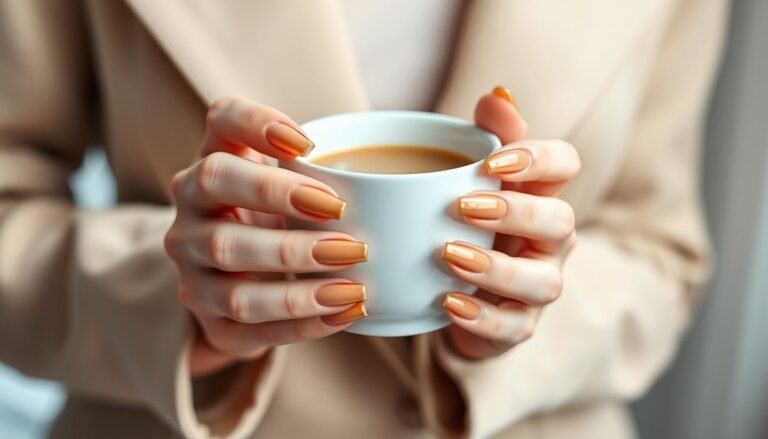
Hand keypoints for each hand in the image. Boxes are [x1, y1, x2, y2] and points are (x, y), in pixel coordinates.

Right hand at [164, 97, 367, 376]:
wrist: (236, 283)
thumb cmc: (276, 220)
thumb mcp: (288, 186)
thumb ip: (322, 171)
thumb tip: (389, 184)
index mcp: (215, 163)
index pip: (221, 120)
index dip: (257, 123)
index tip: (309, 144)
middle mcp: (191, 211)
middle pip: (215, 186)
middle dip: (276, 195)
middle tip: (341, 211)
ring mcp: (192, 268)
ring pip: (229, 268)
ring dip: (296, 282)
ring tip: (353, 284)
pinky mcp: (208, 319)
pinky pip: (251, 328)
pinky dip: (303, 324)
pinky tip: (345, 312)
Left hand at [441, 87, 579, 359]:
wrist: (451, 290)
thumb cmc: (467, 222)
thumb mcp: (471, 177)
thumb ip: (488, 137)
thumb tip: (497, 94)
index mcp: (539, 192)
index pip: (565, 164)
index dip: (538, 159)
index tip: (493, 161)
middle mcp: (549, 239)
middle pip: (561, 222)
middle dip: (516, 213)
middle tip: (463, 206)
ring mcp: (537, 284)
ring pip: (543, 281)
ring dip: (498, 268)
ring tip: (450, 255)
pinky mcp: (518, 326)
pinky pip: (514, 328)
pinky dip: (482, 317)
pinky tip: (448, 301)